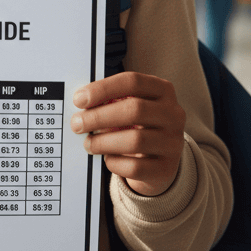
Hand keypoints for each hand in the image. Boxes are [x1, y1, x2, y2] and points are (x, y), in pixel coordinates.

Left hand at [71, 72, 185, 196]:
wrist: (158, 158)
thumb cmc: (136, 125)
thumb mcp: (128, 106)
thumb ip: (109, 101)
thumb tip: (82, 104)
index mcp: (162, 90)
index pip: (132, 81)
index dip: (103, 89)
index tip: (79, 99)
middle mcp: (173, 114)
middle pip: (134, 110)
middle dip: (99, 116)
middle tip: (77, 124)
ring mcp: (173, 142)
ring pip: (135, 140)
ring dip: (103, 142)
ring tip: (88, 143)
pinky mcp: (167, 168)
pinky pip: (136, 167)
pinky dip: (115, 163)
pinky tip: (107, 158)